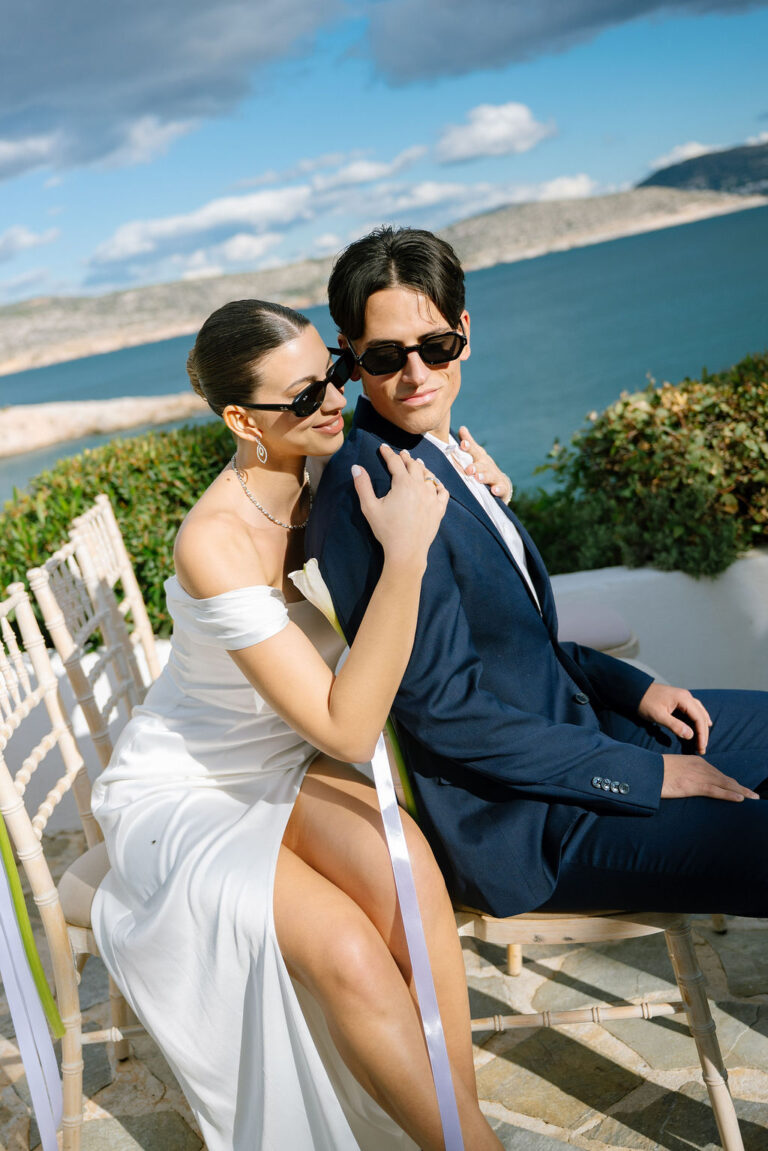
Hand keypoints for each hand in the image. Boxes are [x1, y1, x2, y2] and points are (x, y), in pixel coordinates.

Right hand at [352, 445, 447, 567]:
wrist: (407, 551)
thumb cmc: (386, 530)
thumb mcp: (370, 507)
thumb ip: (363, 486)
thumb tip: (356, 467)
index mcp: (403, 484)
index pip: (395, 462)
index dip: (388, 453)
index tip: (383, 448)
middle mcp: (420, 487)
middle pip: (414, 466)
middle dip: (405, 458)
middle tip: (401, 454)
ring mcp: (432, 497)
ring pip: (428, 475)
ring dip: (421, 468)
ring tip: (417, 464)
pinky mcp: (439, 509)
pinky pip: (441, 491)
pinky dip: (437, 484)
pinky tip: (433, 483)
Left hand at [457, 425, 512, 501]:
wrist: (501, 483)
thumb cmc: (484, 467)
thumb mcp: (478, 455)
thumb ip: (469, 444)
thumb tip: (462, 428)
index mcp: (481, 458)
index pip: (474, 451)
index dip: (469, 447)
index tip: (462, 444)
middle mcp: (488, 466)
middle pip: (482, 465)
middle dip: (475, 466)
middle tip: (468, 469)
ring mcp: (495, 477)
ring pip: (490, 476)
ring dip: (484, 476)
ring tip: (477, 478)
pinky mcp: (501, 488)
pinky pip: (500, 489)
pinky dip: (498, 490)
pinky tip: (494, 491)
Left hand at [637, 682, 712, 753]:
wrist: (634, 690)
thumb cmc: (644, 702)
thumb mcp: (658, 715)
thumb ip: (674, 725)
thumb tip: (690, 735)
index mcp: (683, 698)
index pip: (698, 718)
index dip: (701, 734)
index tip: (701, 747)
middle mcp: (686, 696)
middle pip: (701, 716)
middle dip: (703, 733)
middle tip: (702, 749)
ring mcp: (683, 697)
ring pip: (699, 712)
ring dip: (702, 727)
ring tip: (703, 740)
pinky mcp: (679, 700)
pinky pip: (694, 710)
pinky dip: (699, 719)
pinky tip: (702, 725)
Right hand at [661, 754, 758, 801]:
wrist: (645, 770)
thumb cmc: (655, 771)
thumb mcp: (672, 769)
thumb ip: (683, 773)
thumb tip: (686, 781)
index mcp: (695, 761)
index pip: (717, 773)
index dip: (730, 782)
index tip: (740, 788)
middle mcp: (700, 766)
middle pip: (725, 778)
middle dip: (740, 787)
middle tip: (754, 794)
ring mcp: (698, 775)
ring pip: (725, 784)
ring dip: (741, 791)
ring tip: (754, 797)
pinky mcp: (693, 785)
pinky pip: (716, 791)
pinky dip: (729, 795)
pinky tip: (740, 798)